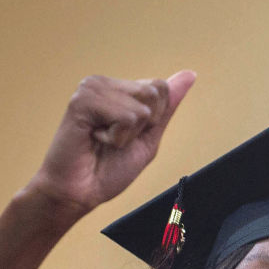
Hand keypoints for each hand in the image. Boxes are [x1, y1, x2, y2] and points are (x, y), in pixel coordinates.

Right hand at [24, 71, 195, 220]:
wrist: (78, 194)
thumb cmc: (107, 171)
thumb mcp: (147, 139)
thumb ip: (166, 108)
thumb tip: (190, 75)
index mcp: (119, 90)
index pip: (161, 87)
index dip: (153, 120)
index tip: (125, 136)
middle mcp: (105, 83)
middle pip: (154, 93)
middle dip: (142, 127)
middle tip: (112, 140)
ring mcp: (92, 88)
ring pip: (141, 107)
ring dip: (126, 135)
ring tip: (101, 141)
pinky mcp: (82, 100)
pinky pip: (126, 117)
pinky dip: (116, 138)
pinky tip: (93, 139)